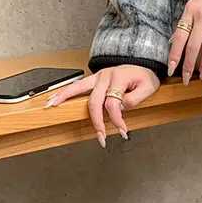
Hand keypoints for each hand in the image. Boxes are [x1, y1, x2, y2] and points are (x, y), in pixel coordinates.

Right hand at [45, 65, 159, 146]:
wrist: (144, 64)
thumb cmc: (146, 76)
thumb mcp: (149, 87)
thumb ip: (136, 98)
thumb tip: (120, 107)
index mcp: (119, 77)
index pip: (113, 103)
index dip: (117, 119)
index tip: (123, 131)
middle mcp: (105, 76)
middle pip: (95, 100)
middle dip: (96, 121)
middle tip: (101, 137)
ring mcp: (98, 76)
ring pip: (79, 89)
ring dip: (65, 97)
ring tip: (52, 106)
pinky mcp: (95, 79)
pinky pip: (78, 86)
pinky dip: (65, 92)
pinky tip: (55, 98)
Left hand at [168, 0, 201, 83]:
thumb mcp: (189, 8)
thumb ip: (183, 26)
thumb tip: (172, 44)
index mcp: (188, 14)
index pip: (179, 38)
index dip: (174, 55)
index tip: (171, 69)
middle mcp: (201, 18)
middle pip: (193, 46)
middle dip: (188, 65)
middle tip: (186, 79)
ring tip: (201, 75)